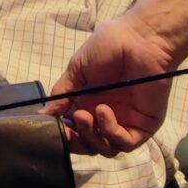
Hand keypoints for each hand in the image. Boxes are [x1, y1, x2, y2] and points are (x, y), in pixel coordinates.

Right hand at [40, 15, 175, 155]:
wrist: (139, 38)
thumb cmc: (108, 47)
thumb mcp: (76, 69)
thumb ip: (61, 94)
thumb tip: (43, 115)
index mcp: (88, 104)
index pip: (74, 131)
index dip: (64, 134)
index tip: (53, 128)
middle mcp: (106, 117)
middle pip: (89, 145)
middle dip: (76, 141)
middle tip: (70, 126)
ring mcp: (125, 122)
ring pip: (106, 148)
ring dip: (92, 137)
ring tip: (86, 116)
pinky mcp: (144, 126)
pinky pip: (125, 143)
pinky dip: (111, 132)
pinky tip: (104, 111)